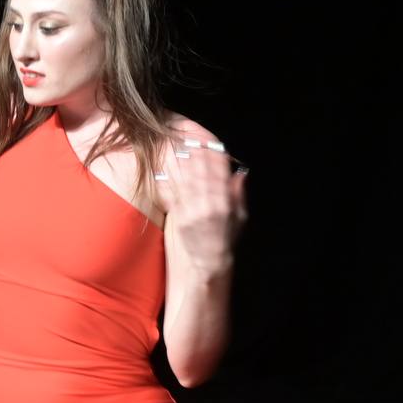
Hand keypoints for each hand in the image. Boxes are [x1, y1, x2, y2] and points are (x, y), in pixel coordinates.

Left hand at [151, 126, 246, 267]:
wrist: (208, 263)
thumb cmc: (225, 240)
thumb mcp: (240, 218)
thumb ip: (239, 194)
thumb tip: (240, 173)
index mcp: (226, 203)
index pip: (220, 173)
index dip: (214, 156)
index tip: (209, 142)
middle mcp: (210, 205)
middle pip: (201, 173)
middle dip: (196, 154)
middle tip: (190, 138)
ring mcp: (193, 211)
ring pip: (186, 180)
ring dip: (180, 162)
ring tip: (175, 147)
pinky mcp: (179, 218)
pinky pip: (172, 195)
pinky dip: (167, 181)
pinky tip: (162, 169)